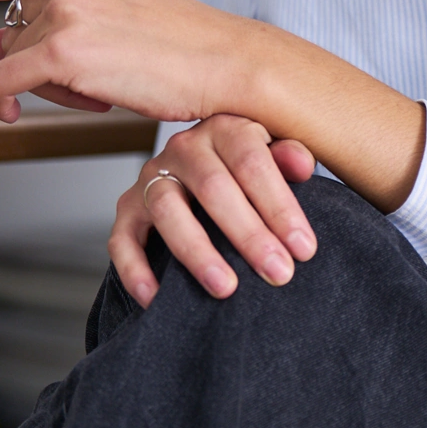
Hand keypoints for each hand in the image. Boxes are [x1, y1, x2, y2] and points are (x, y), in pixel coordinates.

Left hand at [0, 0, 249, 123]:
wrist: (223, 59)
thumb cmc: (178, 37)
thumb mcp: (110, 3)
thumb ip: (49, 13)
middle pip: (5, 30)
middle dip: (30, 60)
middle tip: (77, 77)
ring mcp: (63, 9)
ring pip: (9, 60)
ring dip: (42, 83)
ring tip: (98, 85)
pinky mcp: (63, 51)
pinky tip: (13, 112)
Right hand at [111, 116, 317, 305]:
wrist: (211, 164)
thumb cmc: (250, 166)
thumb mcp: (276, 152)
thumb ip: (290, 157)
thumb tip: (302, 167)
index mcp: (226, 128)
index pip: (253, 163)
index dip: (280, 207)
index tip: (304, 248)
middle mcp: (185, 148)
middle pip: (214, 188)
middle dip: (249, 235)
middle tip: (278, 272)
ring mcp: (151, 177)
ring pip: (167, 210)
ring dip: (197, 252)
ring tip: (226, 288)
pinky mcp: (127, 209)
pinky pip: (122, 241)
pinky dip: (136, 271)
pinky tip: (158, 299)